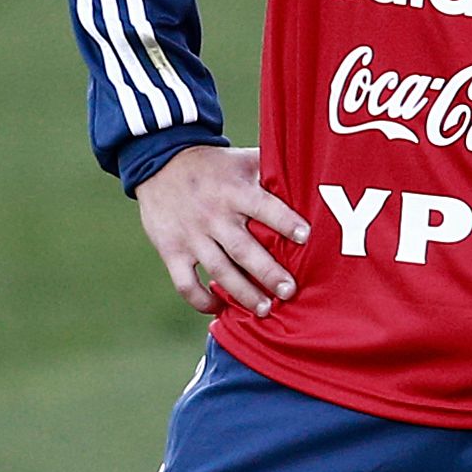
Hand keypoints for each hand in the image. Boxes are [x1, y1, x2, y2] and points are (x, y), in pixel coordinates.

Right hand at [135, 144, 310, 317]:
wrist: (159, 162)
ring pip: (219, 270)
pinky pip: (186, 283)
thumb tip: (312, 173)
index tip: (306, 237)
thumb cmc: (214, 166)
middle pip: (243, 249)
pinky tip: (219, 307)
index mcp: (235, 191)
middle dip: (268, 273)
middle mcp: (213, 215)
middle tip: (289, 291)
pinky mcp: (171, 250)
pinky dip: (201, 299)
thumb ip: (272, 169)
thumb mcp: (242, 160)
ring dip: (242, 293)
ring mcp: (191, 235)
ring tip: (264, 310)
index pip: (264, 207)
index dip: (285, 222)